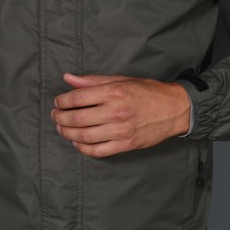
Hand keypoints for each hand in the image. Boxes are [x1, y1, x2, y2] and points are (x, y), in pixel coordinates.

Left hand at [51, 73, 190, 157]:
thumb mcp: (121, 79)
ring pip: (84, 136)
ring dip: (67, 133)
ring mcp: (121, 130)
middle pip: (77, 118)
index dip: (62, 101)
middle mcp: (116, 111)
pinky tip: (77, 141)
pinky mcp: (126, 145)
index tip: (58, 102)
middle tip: (55, 116)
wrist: (174, 109)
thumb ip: (93, 81)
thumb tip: (68, 78)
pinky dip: (82, 148)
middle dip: (60, 118)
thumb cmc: (148, 92)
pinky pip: (97, 151)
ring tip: (62, 128)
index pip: (78, 98)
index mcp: (114, 92)